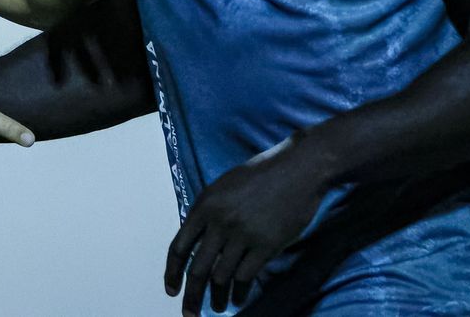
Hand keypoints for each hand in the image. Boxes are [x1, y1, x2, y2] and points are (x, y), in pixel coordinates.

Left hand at [165, 142, 325, 315]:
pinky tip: (238, 299)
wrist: (298, 168)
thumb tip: (198, 240)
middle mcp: (219, 221)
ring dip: (217, 298)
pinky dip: (240, 292)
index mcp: (204, 205)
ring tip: (217, 307)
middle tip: (189, 314)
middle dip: (191, 296)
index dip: (172, 272)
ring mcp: (242, 233)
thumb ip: (209, 212)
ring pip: (221, 277)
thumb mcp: (224, 186)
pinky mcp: (266, 244)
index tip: (171, 290)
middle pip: (197, 269)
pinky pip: (246, 277)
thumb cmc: (262, 174)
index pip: (179, 246)